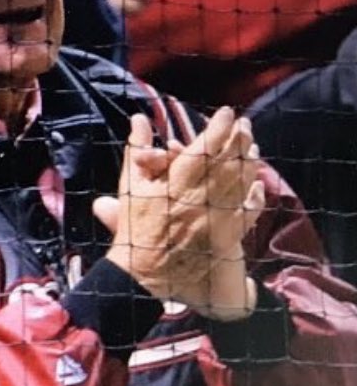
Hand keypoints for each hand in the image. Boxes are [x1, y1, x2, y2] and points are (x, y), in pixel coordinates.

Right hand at [94, 108, 264, 319]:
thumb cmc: (135, 229)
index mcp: (176, 183)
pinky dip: (254, 194)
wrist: (144, 273)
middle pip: (229, 160)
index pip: (205, 146)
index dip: (219, 126)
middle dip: (239, 138)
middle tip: (244, 123)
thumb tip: (138, 118)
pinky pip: (248, 209)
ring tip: (252, 146)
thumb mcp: (129, 187)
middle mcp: (201, 197)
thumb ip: (136, 150)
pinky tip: (256, 183)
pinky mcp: (228, 235)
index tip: (225, 113)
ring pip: (242, 180)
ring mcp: (218, 217)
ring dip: (250, 160)